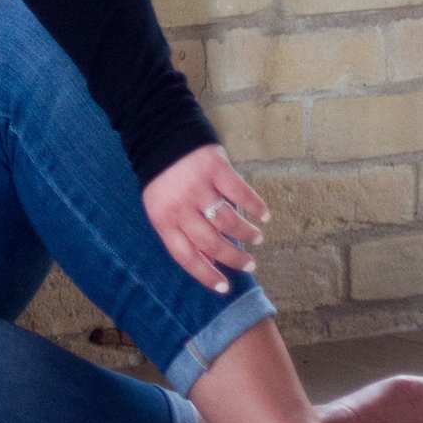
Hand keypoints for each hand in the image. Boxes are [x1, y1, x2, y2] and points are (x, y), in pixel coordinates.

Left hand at [141, 145, 268, 293]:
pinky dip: (255, 206)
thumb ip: (181, 231)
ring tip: (256, 238)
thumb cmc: (162, 178)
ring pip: (228, 221)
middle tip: (250, 265)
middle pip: (212, 242)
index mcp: (163, 219)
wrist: (159, 134)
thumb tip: (209, 259)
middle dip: (233, 258)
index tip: (224, 288)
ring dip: (246, 233)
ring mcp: (198, 187)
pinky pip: (240, 193)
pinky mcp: (215, 169)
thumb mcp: (160, 207)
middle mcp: (181, 207)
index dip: (206, 274)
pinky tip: (263, 215)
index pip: (186, 256)